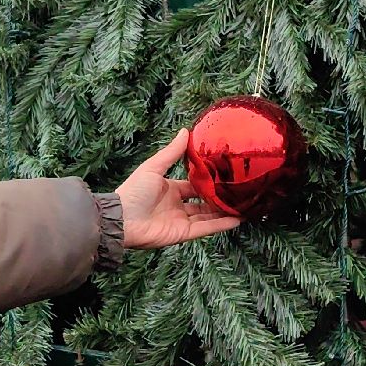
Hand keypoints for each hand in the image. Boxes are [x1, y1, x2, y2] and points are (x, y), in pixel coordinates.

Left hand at [113, 129, 241, 249]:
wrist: (122, 219)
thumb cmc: (133, 191)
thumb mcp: (153, 167)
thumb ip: (171, 152)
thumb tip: (185, 131)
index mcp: (169, 189)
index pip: (192, 185)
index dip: (207, 180)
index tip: (224, 174)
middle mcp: (176, 206)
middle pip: (202, 202)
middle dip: (219, 198)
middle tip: (238, 190)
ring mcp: (180, 221)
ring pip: (207, 216)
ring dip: (224, 212)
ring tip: (243, 205)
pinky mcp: (183, 234)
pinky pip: (205, 229)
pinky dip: (221, 225)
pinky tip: (237, 220)